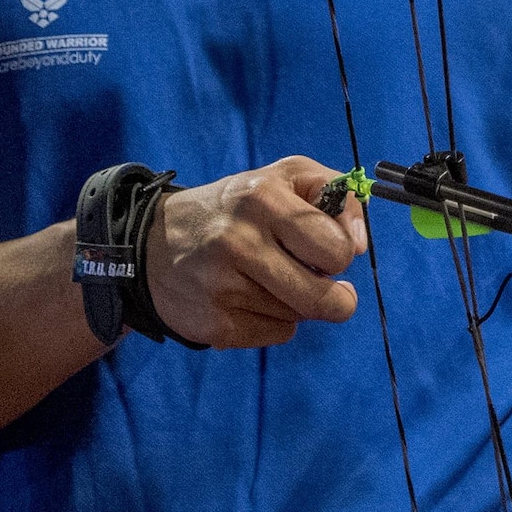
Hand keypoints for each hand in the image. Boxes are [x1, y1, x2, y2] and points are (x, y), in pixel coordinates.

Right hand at [141, 157, 368, 348]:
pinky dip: (273, 321)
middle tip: (322, 282)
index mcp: (261, 197)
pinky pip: (277, 334)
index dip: (342, 252)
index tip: (328, 248)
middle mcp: (238, 241)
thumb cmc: (235, 209)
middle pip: (324, 299)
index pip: (337, 249)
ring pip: (300, 316)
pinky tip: (247, 298)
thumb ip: (336, 194)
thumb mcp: (284, 178)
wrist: (152, 244)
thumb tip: (359, 244)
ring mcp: (223, 287)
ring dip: (297, 303)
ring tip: (266, 278)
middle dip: (335, 296)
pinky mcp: (215, 325)